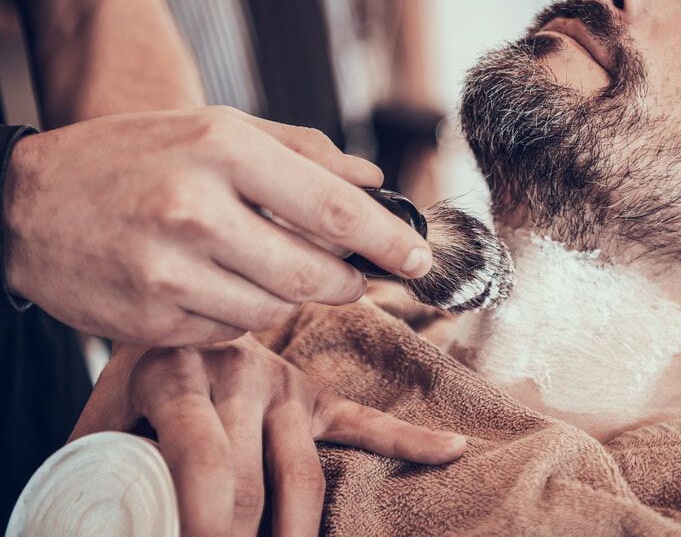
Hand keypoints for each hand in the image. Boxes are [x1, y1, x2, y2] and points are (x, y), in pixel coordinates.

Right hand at [1, 106, 433, 344]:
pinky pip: (235, 329)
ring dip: (295, 295)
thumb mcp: (217, 128)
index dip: (388, 241)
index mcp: (222, 150)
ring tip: (277, 266)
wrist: (28, 203)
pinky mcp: (154, 319)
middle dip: (352, 280)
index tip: (418, 258)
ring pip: (279, 308)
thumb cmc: (134, 156)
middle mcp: (197, 211)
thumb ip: (303, 152)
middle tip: (359, 274)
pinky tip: (225, 283)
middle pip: (317, 273)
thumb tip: (374, 184)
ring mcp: (171, 272)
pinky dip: (246, 312)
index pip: (333, 211)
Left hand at [71, 335, 466, 535]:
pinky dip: (410, 439)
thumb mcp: (100, 414)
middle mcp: (238, 370)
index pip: (203, 460)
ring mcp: (285, 381)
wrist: (174, 305)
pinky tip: (449, 450)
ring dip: (297, 536)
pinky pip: (366, 420)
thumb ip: (99, 462)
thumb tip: (92, 525)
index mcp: (177, 373)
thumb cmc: (132, 380)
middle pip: (254, 481)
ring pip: (304, 474)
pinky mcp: (314, 393)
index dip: (203, 526)